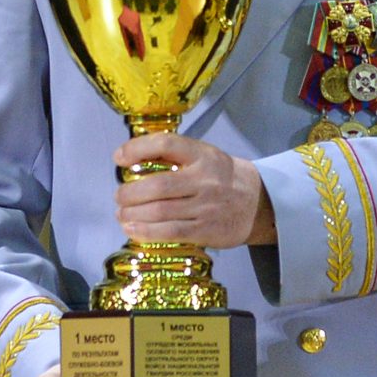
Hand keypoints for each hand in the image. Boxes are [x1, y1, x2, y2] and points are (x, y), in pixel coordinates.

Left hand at [111, 133, 274, 246]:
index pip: (166, 144)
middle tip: (119, 196)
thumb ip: (174, 156)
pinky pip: (170, 232)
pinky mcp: (206, 230)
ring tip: (122, 214)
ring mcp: (206, 207)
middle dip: (130, 193)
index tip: (119, 157)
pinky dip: (146, 232)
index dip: (137, 148)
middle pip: (158, 185)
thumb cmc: (221, 177)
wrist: (257, 202)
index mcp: (202, 155)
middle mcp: (204, 179)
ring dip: (133, 214)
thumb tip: (131, 156)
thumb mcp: (204, 156)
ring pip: (160, 211)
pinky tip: (133, 229)